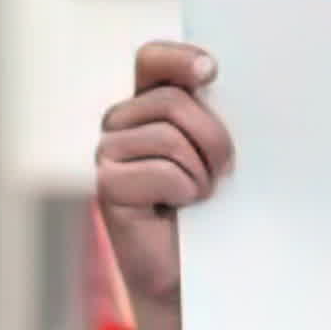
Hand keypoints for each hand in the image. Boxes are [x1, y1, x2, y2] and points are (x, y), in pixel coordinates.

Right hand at [94, 40, 235, 314]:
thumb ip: (213, 115)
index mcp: (149, 105)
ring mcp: (108, 152)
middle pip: (172, 101)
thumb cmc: (213, 210)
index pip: (152, 61)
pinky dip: (183, 192)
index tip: (211, 71)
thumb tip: (220, 81)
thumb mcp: (219, 153)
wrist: (197, 270)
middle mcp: (122, 123)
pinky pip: (161, 171)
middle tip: (223, 173)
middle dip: (212, 138)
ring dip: (200, 172)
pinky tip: (177, 210)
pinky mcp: (107, 185)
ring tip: (197, 196)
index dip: (178, 58)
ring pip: (168, 137)